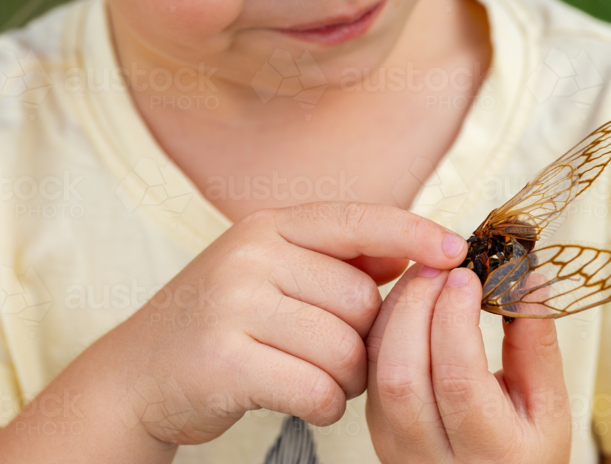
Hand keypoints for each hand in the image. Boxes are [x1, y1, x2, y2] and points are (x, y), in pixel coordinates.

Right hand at [105, 201, 468, 445]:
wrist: (138, 375)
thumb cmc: (225, 322)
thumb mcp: (271, 270)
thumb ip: (337, 258)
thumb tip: (415, 251)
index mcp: (270, 227)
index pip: (360, 220)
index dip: (415, 234)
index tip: (457, 252)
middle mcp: (251, 255)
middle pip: (362, 301)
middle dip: (366, 338)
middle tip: (337, 353)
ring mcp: (233, 305)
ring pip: (345, 349)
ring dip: (347, 378)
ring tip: (315, 376)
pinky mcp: (224, 361)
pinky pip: (317, 389)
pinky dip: (324, 404)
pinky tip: (303, 399)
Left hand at [366, 263, 571, 463]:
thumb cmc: (526, 453)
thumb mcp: (550, 408)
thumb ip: (537, 346)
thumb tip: (528, 279)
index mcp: (492, 453)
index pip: (458, 379)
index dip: (456, 318)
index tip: (468, 274)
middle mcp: (434, 458)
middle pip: (403, 374)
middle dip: (417, 305)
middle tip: (440, 264)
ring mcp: (397, 448)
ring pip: (377, 371)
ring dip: (396, 311)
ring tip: (425, 274)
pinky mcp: (377, 432)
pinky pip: (369, 372)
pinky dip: (384, 328)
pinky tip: (409, 302)